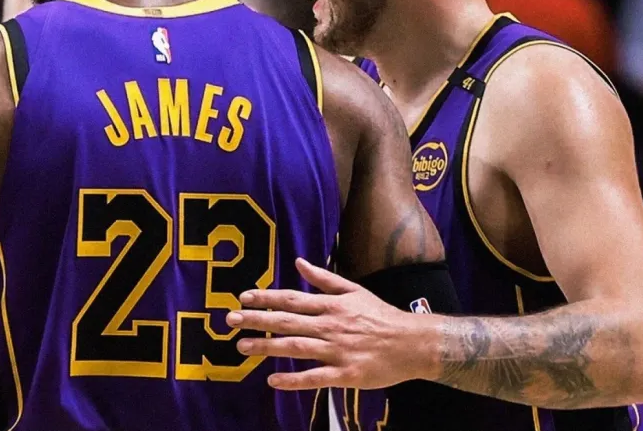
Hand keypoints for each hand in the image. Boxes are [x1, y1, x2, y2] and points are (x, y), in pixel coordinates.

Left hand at [227, 258, 439, 390]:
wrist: (412, 343)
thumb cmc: (381, 316)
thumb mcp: (353, 290)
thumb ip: (323, 279)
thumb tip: (298, 262)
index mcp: (331, 305)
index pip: (291, 298)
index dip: (265, 298)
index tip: (243, 297)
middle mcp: (330, 326)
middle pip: (286, 321)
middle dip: (256, 321)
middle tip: (230, 321)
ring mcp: (336, 350)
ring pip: (295, 348)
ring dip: (266, 347)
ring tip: (242, 347)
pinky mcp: (345, 374)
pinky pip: (314, 377)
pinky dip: (293, 379)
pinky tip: (273, 380)